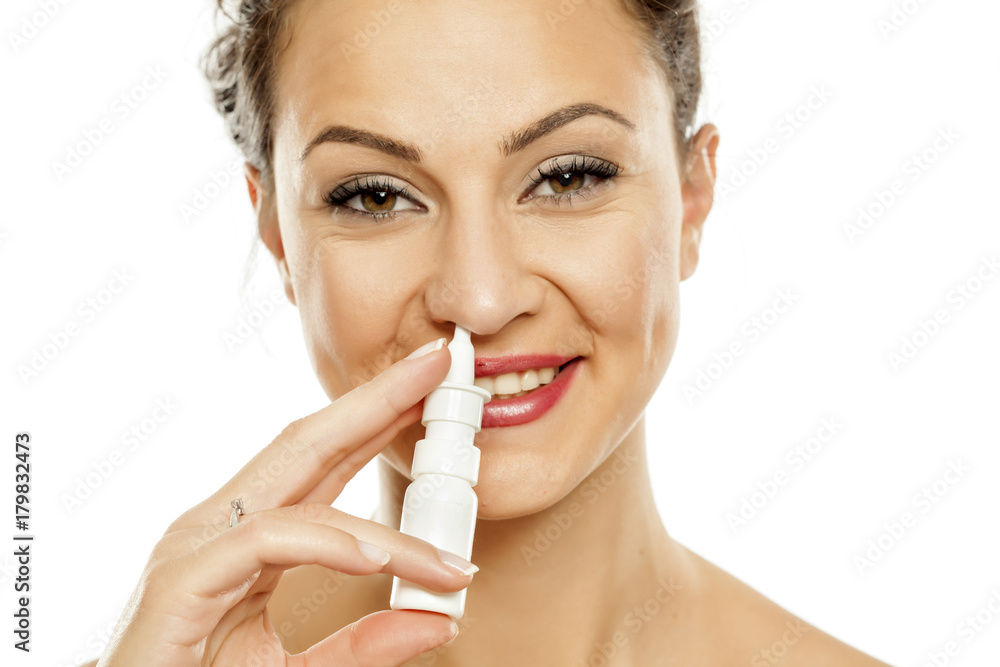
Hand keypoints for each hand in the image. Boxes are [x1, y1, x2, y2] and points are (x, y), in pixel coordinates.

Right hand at [97, 338, 474, 665]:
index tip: (431, 393)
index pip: (323, 462)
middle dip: (377, 401)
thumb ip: (361, 645)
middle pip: (308, 444)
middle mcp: (220, 527)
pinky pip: (263, 540)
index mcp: (247, 537)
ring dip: (381, 514)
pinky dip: (325, 543)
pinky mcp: (179, 581)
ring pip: (301, 493)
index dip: (376, 420)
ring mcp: (196, 546)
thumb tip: (439, 620)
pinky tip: (374, 557)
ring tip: (448, 551)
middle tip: (438, 363)